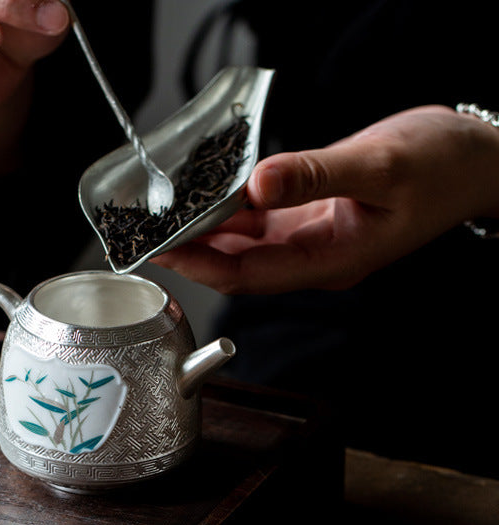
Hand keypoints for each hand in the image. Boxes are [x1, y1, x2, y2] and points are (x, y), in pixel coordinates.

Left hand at [152, 106, 498, 293]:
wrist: (477, 161)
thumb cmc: (442, 166)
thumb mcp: (380, 166)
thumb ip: (315, 176)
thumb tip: (256, 184)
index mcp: (330, 261)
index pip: (246, 274)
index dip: (199, 265)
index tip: (160, 251)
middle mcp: (315, 260)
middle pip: (238, 266)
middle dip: (192, 253)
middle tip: (148, 234)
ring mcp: (313, 242)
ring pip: (247, 246)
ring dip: (209, 234)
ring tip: (169, 218)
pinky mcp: (313, 219)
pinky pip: (262, 223)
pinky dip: (233, 213)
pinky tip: (210, 198)